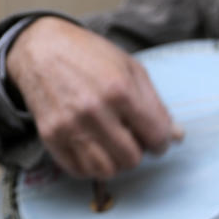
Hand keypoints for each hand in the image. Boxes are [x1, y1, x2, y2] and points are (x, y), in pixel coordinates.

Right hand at [6, 16, 180, 177]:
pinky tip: (95, 148)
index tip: (157, 139)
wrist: (41, 48)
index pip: (155, 136)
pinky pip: (78, 170)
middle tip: (133, 138)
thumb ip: (156, 106)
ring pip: (105, 170)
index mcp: (120, 91)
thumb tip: (177, 137)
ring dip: (115, 162)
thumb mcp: (132, 70)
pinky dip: (92, 166)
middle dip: (138, 152)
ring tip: (114, 145)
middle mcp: (94, 111)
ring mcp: (69, 126)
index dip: (162, 142)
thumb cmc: (91, 56)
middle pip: (131, 158)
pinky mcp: (50, 136)